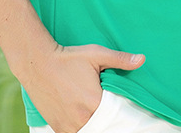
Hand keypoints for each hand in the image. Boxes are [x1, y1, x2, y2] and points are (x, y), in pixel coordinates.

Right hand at [18, 43, 144, 132]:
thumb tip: (142, 59)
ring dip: (95, 125)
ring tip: (95, 111)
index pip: (116, 113)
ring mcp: (68, 126)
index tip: (122, 105)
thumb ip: (120, 60)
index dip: (120, 109)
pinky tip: (84, 118)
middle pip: (103, 125)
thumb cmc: (69, 58)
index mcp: (94, 102)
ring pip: (90, 131)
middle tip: (108, 108)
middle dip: (108, 119)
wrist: (38, 64)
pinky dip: (82, 128)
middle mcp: (82, 118)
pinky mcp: (57, 128)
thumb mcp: (97, 54)